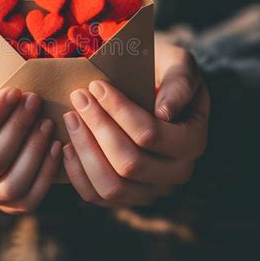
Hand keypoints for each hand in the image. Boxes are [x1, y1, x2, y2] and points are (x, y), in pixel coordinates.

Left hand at [62, 37, 209, 206]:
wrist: (155, 89)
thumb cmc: (163, 72)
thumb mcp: (178, 63)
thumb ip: (178, 81)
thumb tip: (165, 112)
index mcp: (193, 140)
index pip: (150, 134)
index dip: (119, 111)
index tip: (96, 86)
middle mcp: (177, 172)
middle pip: (129, 163)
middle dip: (97, 126)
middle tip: (78, 97)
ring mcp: (152, 188)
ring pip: (113, 186)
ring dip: (85, 150)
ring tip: (70, 118)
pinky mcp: (128, 195)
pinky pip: (98, 197)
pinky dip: (78, 174)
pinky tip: (67, 145)